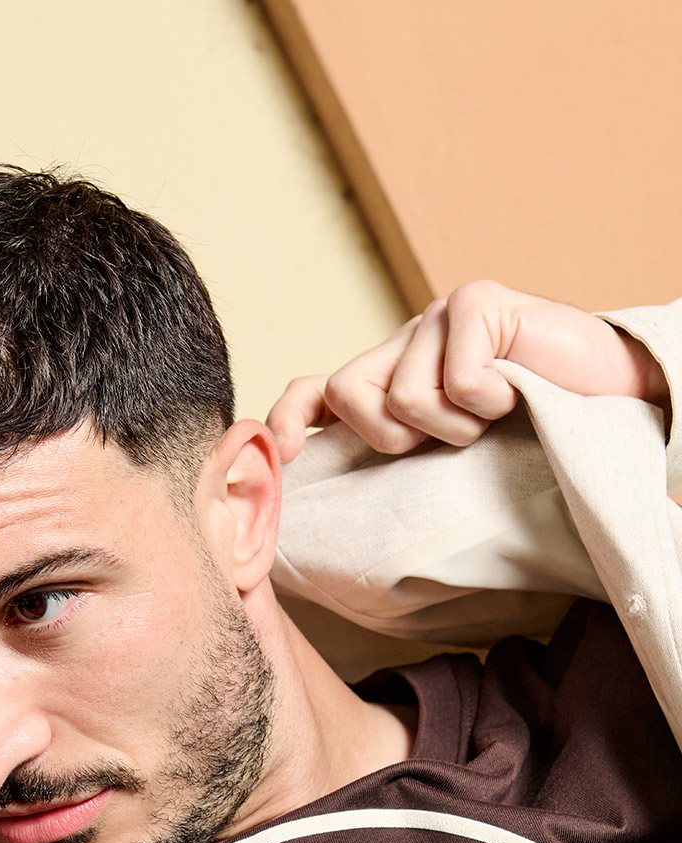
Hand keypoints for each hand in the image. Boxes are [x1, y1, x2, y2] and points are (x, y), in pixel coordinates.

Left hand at [268, 279, 668, 462]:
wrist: (607, 400)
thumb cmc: (528, 433)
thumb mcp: (447, 453)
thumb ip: (397, 454)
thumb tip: (333, 489)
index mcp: (389, 378)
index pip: (317, 389)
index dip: (291, 418)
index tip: (285, 454)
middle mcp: (403, 343)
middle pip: (349, 394)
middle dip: (392, 438)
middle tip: (448, 440)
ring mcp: (437, 316)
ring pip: (405, 398)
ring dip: (454, 426)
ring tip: (492, 415)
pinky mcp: (475, 302)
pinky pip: (457, 381)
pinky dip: (489, 403)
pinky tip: (514, 391)